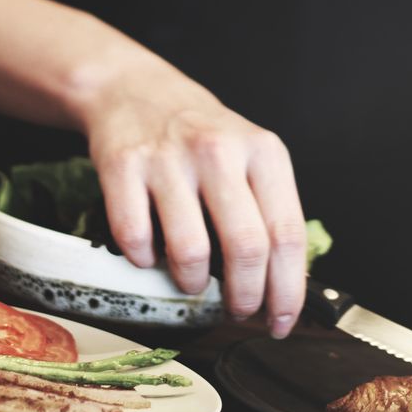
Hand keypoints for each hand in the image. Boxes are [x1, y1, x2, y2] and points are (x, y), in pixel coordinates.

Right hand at [79, 55, 306, 337]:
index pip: (288, 235)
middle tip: (239, 311)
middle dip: (245, 296)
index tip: (281, 321)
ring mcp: (169, 158)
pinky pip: (136, 237)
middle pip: (247, 247)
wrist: (136, 91)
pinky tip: (151, 254)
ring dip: (194, 284)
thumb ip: (271, 213)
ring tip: (195, 283)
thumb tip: (282, 290)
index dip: (287, 290)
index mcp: (265, 153)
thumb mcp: (253, 159)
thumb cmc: (204, 140)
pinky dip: (144, 260)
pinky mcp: (123, 165)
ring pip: (192, 250)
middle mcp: (220, 151)